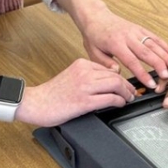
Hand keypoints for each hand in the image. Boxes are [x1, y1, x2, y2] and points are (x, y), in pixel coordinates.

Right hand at [17, 58, 135, 126]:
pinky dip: (119, 101)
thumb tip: (109, 79)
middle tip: (132, 93)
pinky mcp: (84, 101)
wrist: (35, 103)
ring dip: (126, 93)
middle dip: (128, 86)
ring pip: (116, 85)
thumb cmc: (52, 93)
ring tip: (128, 98)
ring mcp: (85, 86)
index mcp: (82, 64)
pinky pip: (110, 98)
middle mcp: (84, 72)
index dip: (122, 78)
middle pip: (116, 76)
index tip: (127, 85)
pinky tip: (120, 104)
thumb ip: (89, 75)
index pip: (109, 69)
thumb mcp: (72, 76)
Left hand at [81, 8, 167, 87]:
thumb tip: (117, 73)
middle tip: (167, 76)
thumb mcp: (93, 53)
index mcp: (115, 44)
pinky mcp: (140, 28)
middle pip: (146, 52)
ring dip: (166, 55)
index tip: (151, 84)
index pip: (131, 61)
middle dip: (159, 65)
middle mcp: (128, 36)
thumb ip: (105, 64)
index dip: (143, 73)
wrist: (95, 16)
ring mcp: (136, 31)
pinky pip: (155, 37)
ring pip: (154, 43)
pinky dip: (166, 46)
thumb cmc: (94, 36)